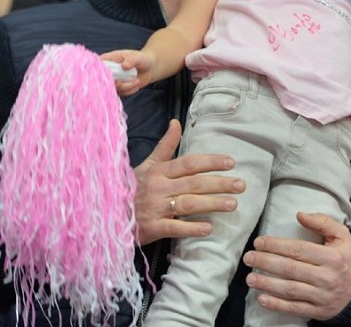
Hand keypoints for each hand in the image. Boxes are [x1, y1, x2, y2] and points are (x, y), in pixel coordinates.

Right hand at [100, 49, 153, 94]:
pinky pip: (121, 93)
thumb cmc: (142, 59)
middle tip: (122, 82)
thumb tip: (124, 66)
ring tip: (136, 80)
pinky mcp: (119, 88)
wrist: (150, 68)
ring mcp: (114, 80)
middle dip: (114, 82)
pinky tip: (136, 84)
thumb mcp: (137, 57)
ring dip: (126, 87)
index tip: (109, 75)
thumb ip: (131, 60)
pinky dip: (130, 91)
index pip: (98, 65)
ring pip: (113, 88)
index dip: (99, 71)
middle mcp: (109, 71)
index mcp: (109, 59)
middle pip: (103, 79)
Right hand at [133, 120, 244, 245]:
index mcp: (159, 171)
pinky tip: (209, 228)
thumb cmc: (133, 188)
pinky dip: (192, 228)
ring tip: (232, 204)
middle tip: (240, 185)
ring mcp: (155, 208)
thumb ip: (165, 145)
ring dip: (212, 203)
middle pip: (194, 183)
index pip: (189, 163)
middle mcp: (158, 187)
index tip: (231, 162)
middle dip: (219, 184)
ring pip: (188, 204)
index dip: (210, 162)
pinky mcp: (152, 227)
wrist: (110, 213)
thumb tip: (176, 122)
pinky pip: (175, 228)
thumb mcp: (147, 164)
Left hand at [243, 212, 350, 320]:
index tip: (259, 242)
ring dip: (267, 284)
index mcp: (332, 257)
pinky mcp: (318, 311)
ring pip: (290, 289)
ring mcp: (322, 296)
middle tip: (248, 258)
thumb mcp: (342, 236)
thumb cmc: (344, 259)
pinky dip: (277, 305)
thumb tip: (300, 214)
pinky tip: (261, 299)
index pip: (298, 250)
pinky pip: (295, 308)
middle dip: (266, 263)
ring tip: (250, 278)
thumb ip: (322, 222)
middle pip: (290, 269)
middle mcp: (327, 277)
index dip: (276, 245)